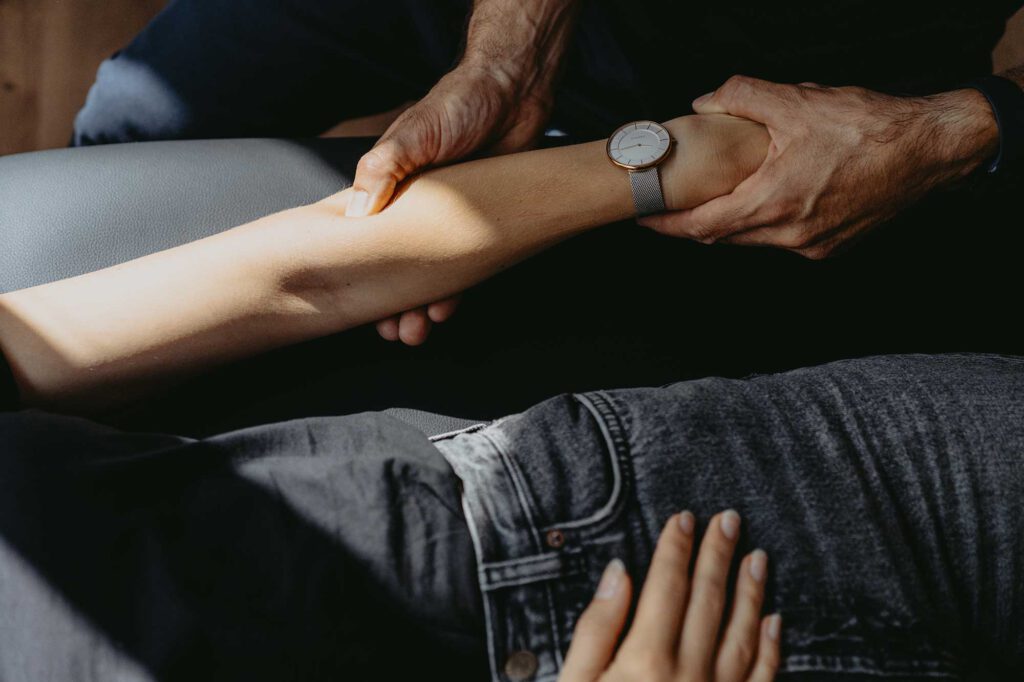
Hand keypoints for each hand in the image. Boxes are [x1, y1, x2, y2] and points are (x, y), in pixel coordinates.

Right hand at [348, 60, 555, 344]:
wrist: (515, 94)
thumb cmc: (457, 105)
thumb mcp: (411, 134)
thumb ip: (380, 171)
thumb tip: (354, 215)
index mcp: (389, 190)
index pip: (367, 240)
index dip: (362, 274)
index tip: (357, 307)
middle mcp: (414, 210)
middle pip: (397, 266)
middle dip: (393, 303)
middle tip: (395, 332)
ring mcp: (448, 222)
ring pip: (431, 274)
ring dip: (422, 304)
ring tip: (417, 331)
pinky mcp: (480, 225)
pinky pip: (465, 266)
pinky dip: (456, 290)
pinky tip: (447, 308)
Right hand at [560, 510, 780, 681]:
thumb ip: (596, 629)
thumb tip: (618, 573)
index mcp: (645, 660)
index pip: (666, 586)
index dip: (675, 548)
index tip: (684, 518)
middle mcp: (689, 674)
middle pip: (708, 599)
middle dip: (718, 555)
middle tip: (730, 520)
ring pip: (743, 632)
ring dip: (751, 591)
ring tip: (758, 557)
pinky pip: (762, 678)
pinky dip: (772, 646)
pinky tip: (775, 621)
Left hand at [641, 76, 998, 258]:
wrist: (930, 151)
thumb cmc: (868, 126)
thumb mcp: (797, 99)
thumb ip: (742, 95)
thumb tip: (703, 102)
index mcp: (774, 202)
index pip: (701, 226)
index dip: (668, 224)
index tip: (645, 218)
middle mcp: (790, 234)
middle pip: (723, 237)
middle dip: (694, 223)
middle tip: (672, 206)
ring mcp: (812, 246)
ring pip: (753, 240)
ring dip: (731, 222)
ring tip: (717, 197)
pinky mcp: (831, 247)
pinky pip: (783, 241)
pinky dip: (765, 224)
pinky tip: (766, 198)